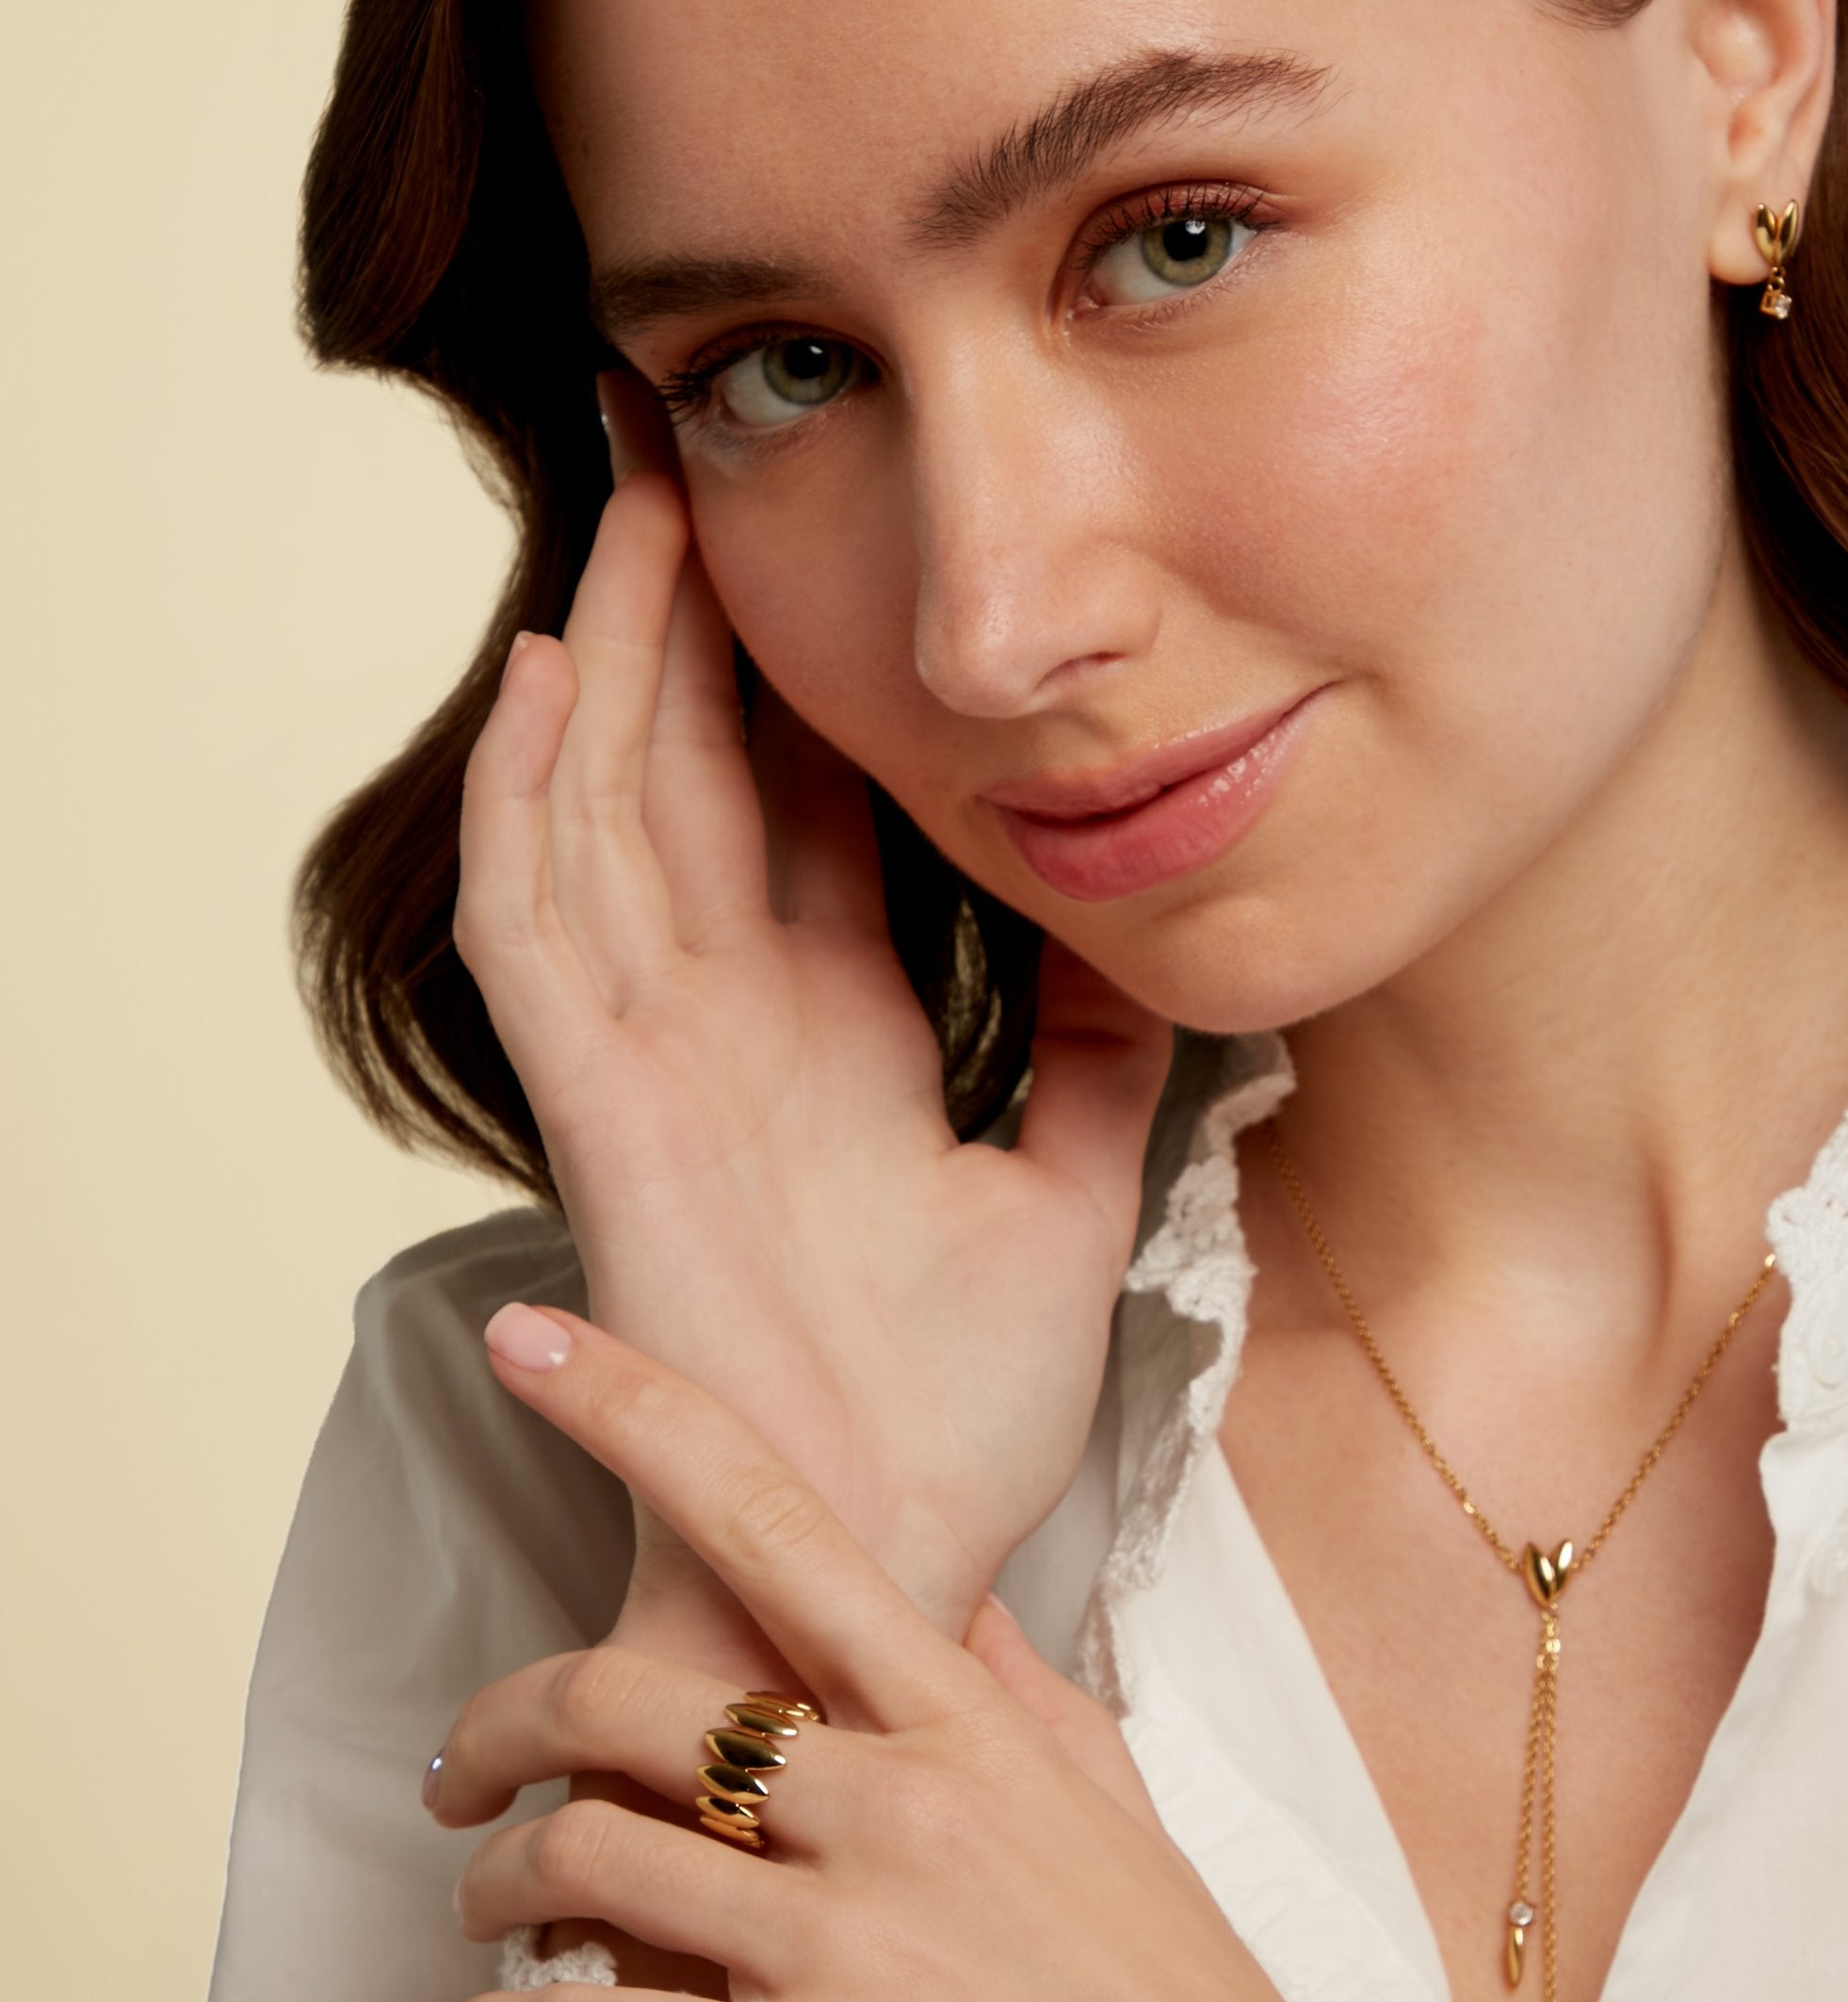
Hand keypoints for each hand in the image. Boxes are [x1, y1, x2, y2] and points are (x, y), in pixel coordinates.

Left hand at [435, 1299, 1403, 2001]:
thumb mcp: (1116, 1807)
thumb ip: (1013, 1691)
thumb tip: (945, 1598)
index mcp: (967, 1723)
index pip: (776, 1518)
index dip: (633, 1409)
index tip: (527, 1338)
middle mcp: (895, 1806)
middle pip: (619, 1700)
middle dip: (495, 1723)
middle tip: (458, 1766)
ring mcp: (845, 1944)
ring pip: (586, 1859)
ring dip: (494, 1883)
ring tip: (487, 1912)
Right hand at [453, 379, 1172, 1643]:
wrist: (892, 1565)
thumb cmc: (958, 1422)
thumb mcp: (1068, 1196)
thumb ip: (1098, 1067)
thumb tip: (1155, 938)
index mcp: (828, 1032)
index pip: (800, 805)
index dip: (806, 664)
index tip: (841, 524)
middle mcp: (728, 1023)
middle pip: (690, 764)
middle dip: (693, 602)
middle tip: (699, 436)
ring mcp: (655, 1061)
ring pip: (607, 807)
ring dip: (611, 649)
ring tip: (632, 491)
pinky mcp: (604, 1117)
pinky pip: (538, 929)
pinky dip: (537, 801)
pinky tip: (561, 674)